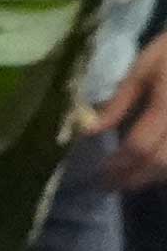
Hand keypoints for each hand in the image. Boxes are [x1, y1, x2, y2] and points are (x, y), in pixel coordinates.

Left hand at [96, 49, 166, 190]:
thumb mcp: (144, 67)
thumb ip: (120, 101)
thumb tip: (91, 131)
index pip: (140, 146)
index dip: (118, 164)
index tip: (100, 172)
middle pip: (160, 163)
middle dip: (132, 177)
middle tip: (109, 184)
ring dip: (151, 177)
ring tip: (129, 178)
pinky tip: (153, 168)